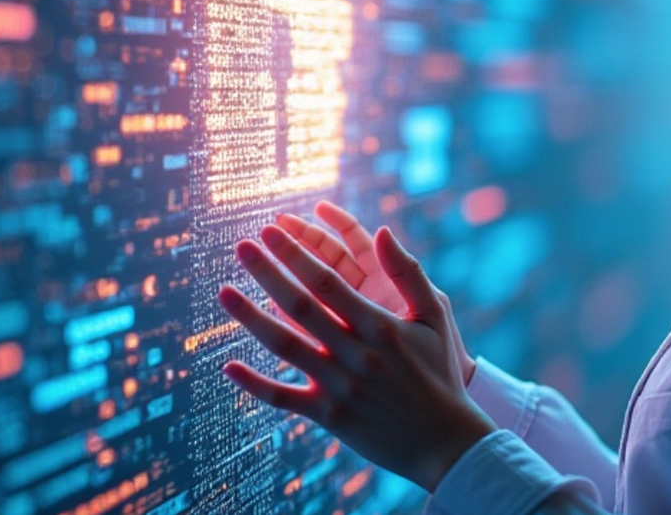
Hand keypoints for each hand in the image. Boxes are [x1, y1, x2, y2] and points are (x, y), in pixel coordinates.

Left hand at [219, 224, 497, 491]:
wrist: (446, 440)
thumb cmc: (441, 372)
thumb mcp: (435, 316)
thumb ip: (409, 271)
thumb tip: (382, 230)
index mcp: (379, 325)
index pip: (327, 281)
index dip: (295, 254)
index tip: (270, 232)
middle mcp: (355, 354)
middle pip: (300, 306)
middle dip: (267, 272)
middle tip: (240, 246)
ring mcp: (339, 386)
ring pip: (285, 345)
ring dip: (250, 318)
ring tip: (224, 292)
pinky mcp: (329, 416)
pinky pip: (283, 398)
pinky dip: (254, 383)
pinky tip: (228, 365)